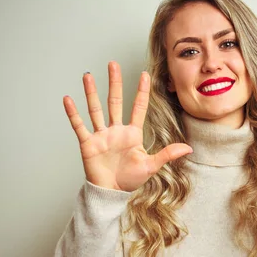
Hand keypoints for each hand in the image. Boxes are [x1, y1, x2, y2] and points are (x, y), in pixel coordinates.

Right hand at [63, 61, 192, 191]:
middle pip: (115, 101)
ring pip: (96, 109)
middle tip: (113, 64)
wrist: (111, 192)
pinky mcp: (88, 143)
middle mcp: (116, 130)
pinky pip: (79, 126)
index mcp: (132, 133)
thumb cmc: (130, 179)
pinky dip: (73, 113)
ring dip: (91, 93)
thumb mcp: (151, 166)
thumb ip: (167, 154)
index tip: (145, 75)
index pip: (138, 107)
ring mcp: (101, 135)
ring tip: (88, 75)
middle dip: (115, 82)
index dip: (141, 91)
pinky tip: (68, 99)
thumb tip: (188, 149)